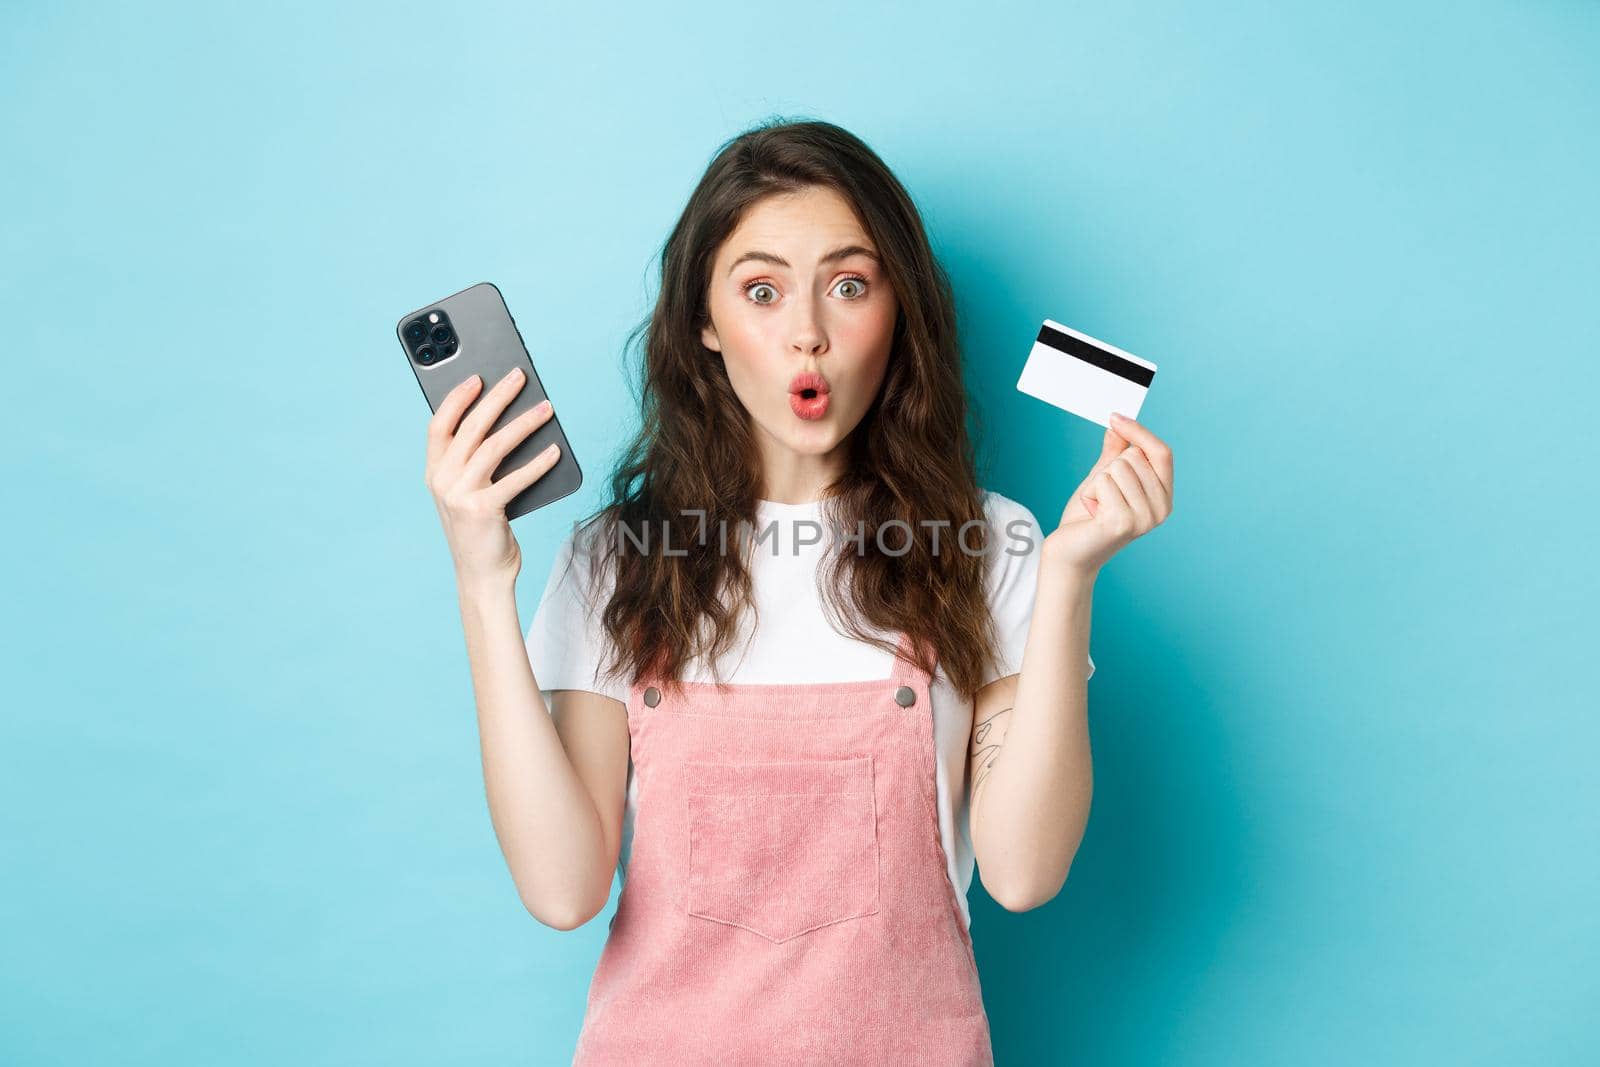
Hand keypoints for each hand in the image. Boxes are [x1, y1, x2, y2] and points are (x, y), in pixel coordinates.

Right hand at [424, 368, 562, 587]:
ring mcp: (460, 495)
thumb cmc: (482, 529)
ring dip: (523, 423)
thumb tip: (510, 421)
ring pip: (493, 446)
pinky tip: (554, 450)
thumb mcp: (469, 492)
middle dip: (497, 397)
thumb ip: (476, 462)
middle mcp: (442, 481)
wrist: (482, 575)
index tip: (477, 377)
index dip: (457, 398)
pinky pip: (515, 478)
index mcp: (434, 472)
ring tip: (546, 408)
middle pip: (470, 427)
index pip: (439, 425)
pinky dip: (537, 462)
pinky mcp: (483, 510)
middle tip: (519, 376)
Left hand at [1042, 412, 1173, 577]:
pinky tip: (1091, 513)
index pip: (1162, 453)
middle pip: (1135, 457)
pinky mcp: (1123, 523)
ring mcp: (1144, 518)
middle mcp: (1161, 510)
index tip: (1115, 417)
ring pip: (1117, 468)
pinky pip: (1104, 482)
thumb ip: (1115, 453)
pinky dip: (1090, 493)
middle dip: (1108, 469)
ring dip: (1097, 484)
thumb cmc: (1087, 517)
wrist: (1069, 552)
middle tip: (1101, 497)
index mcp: (1164, 497)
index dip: (1139, 432)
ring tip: (1096, 506)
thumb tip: (1118, 425)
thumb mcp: (1103, 478)